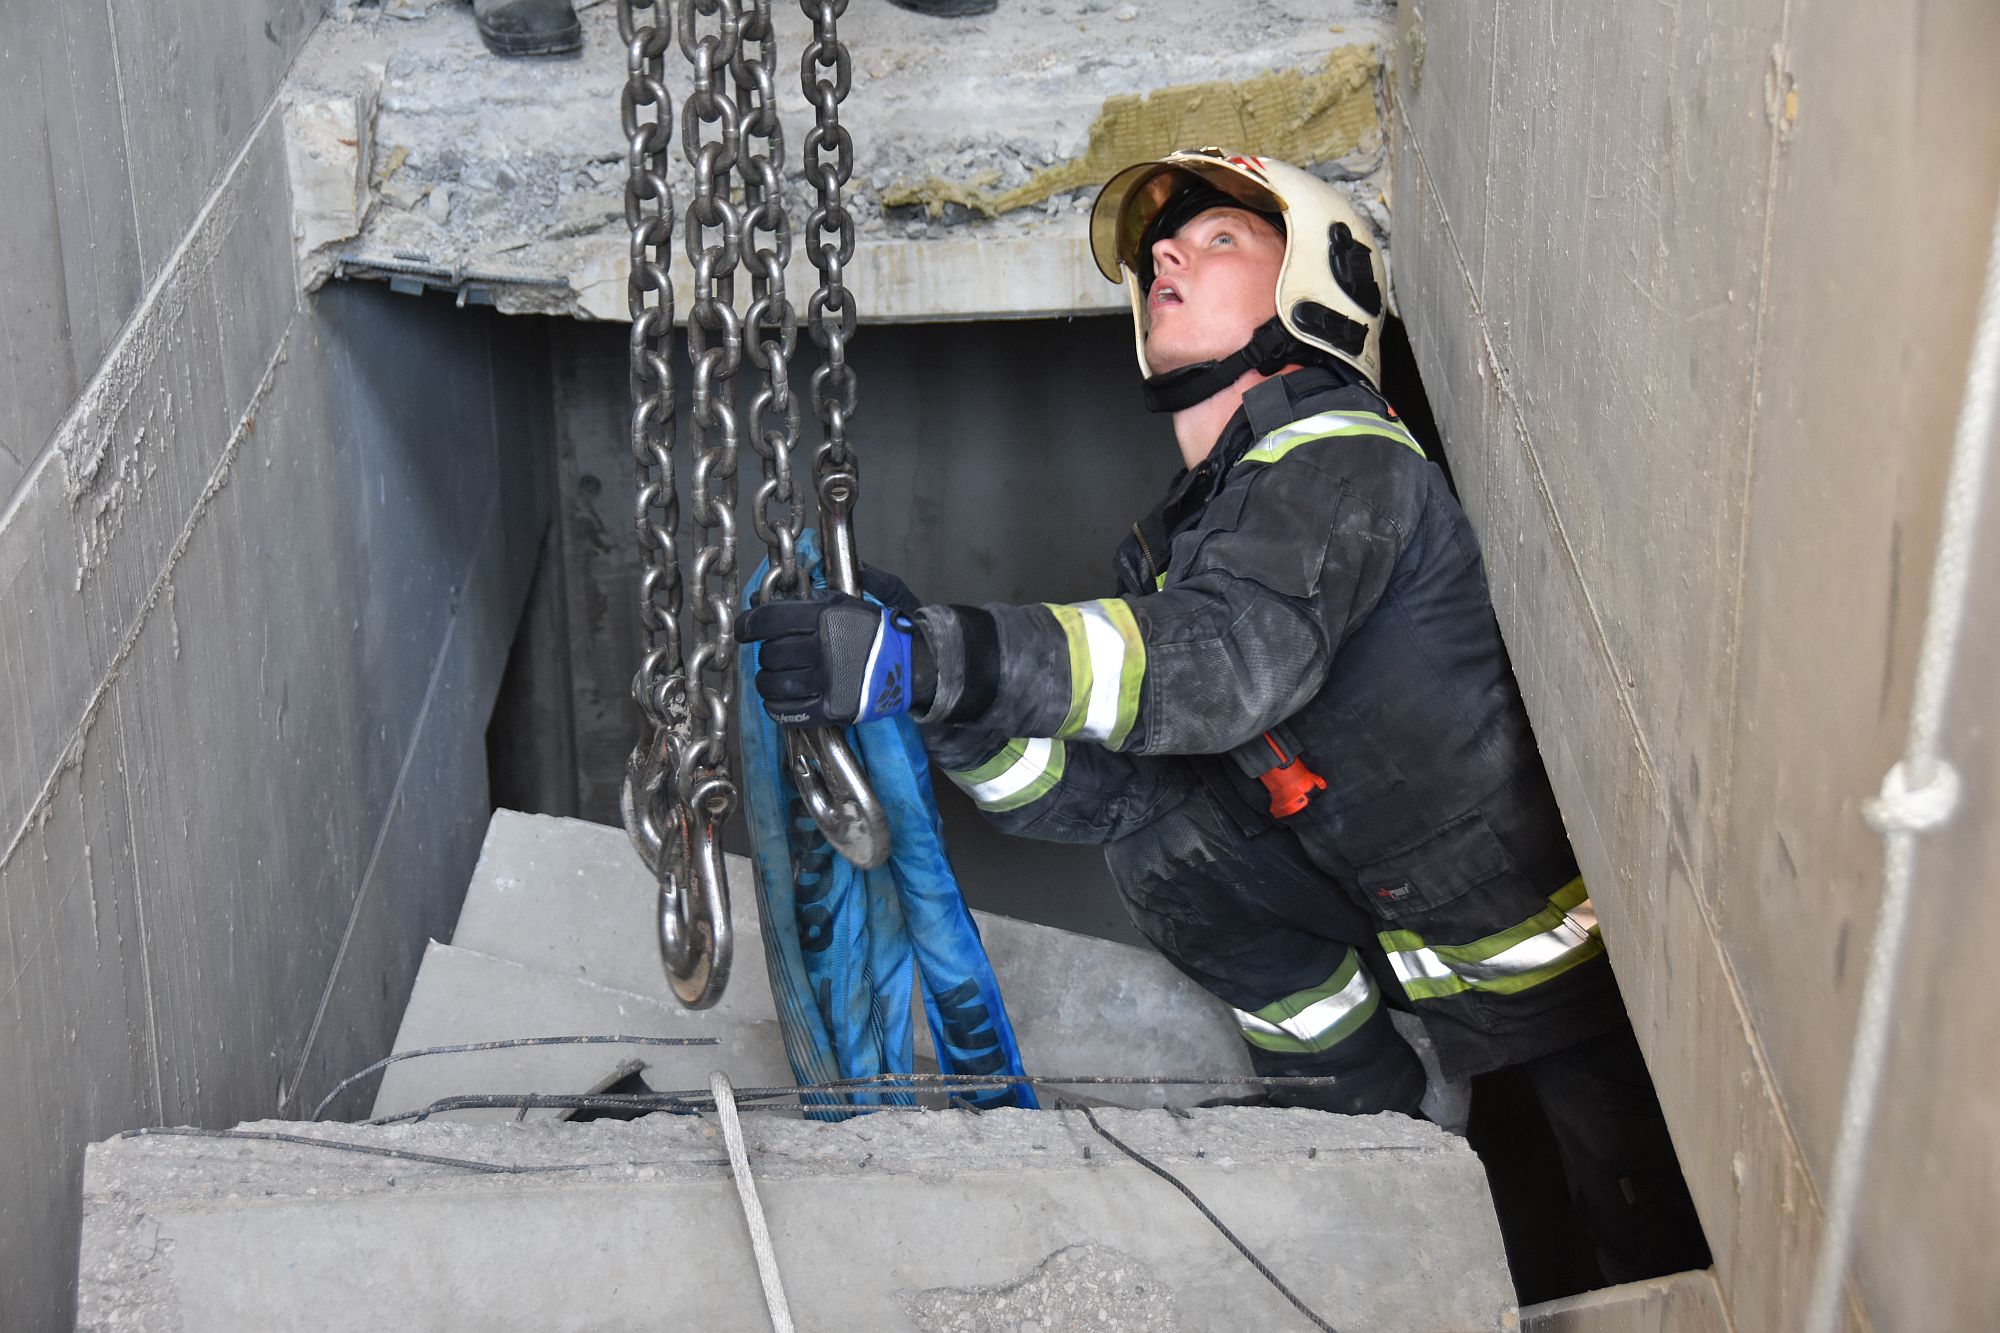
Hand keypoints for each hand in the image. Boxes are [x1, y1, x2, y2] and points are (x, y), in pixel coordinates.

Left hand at [741, 592, 917, 727]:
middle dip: (766, 653)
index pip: (769, 620)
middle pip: (770, 653)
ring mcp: (825, 682)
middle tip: (775, 654)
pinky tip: (778, 699)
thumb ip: (810, 598)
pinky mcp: (830, 710)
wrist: (912, 666)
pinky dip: (775, 706)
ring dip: (767, 680)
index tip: (743, 629)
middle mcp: (821, 649)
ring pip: (773, 683)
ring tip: (775, 677)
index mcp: (824, 619)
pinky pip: (787, 712)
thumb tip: (766, 598)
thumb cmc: (877, 632)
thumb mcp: (848, 602)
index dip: (748, 624)